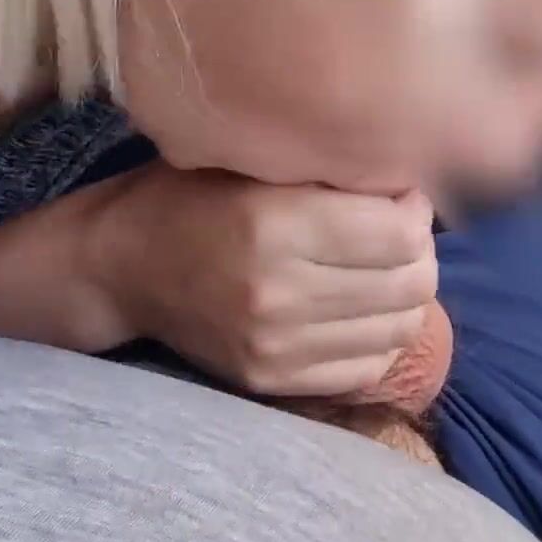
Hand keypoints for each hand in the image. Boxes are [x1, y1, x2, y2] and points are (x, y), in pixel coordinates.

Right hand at [77, 164, 438, 397]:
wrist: (121, 267)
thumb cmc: (193, 195)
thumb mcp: (256, 161)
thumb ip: (331, 172)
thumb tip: (415, 186)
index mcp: (273, 226)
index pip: (401, 233)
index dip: (416, 210)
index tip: (399, 196)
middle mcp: (277, 293)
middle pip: (410, 284)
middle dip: (419, 252)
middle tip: (399, 232)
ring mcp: (274, 346)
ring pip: (399, 329)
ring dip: (406, 295)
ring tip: (382, 268)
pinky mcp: (270, 379)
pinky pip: (367, 367)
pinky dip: (380, 335)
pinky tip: (360, 307)